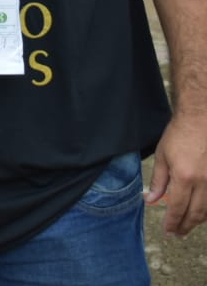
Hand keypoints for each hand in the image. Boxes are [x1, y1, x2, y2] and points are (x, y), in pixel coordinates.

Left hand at [146, 112, 206, 235]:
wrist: (201, 119)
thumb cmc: (179, 135)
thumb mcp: (162, 157)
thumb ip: (158, 181)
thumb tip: (151, 200)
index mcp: (184, 177)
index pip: (177, 208)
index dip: (172, 222)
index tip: (168, 231)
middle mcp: (203, 182)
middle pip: (195, 213)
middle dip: (185, 226)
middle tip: (177, 234)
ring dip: (198, 221)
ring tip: (187, 226)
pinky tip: (201, 213)